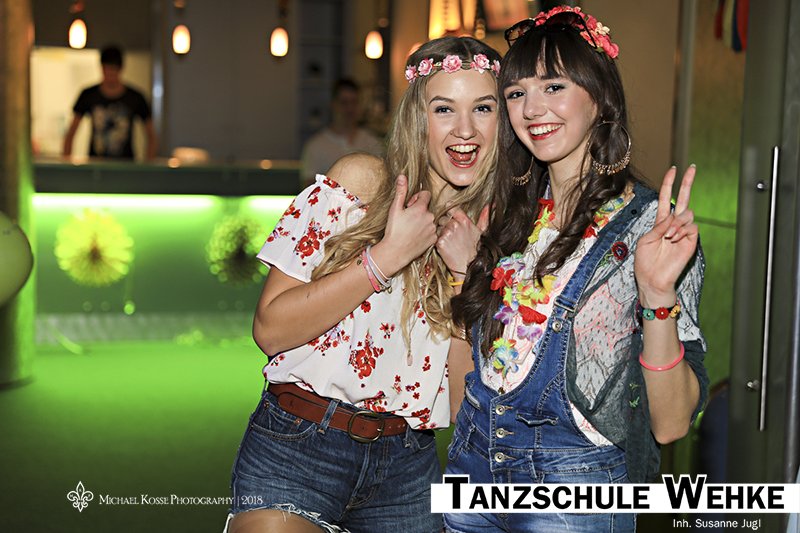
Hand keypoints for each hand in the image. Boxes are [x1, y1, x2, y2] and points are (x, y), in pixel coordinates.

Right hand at [370, 175, 437, 276]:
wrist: (396, 251)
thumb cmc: (394, 230)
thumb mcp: (395, 209)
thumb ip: (401, 191)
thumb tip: (402, 176)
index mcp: (421, 208)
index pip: (426, 194)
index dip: (417, 198)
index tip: (409, 205)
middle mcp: (430, 217)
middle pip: (427, 208)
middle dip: (419, 210)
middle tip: (408, 219)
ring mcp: (433, 229)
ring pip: (430, 219)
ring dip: (422, 221)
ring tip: (411, 229)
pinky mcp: (434, 238)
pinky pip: (432, 230)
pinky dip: (426, 231)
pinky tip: (416, 236)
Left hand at [436, 203, 490, 278]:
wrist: (469, 266)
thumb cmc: (476, 249)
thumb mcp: (482, 231)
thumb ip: (484, 216)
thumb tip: (493, 203)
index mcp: (465, 220)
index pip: (451, 207)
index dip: (449, 212)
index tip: (450, 216)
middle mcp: (455, 225)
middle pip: (442, 218)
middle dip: (444, 225)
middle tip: (452, 235)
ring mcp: (447, 233)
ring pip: (437, 228)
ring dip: (441, 233)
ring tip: (449, 242)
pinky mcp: (440, 242)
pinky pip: (435, 237)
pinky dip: (438, 242)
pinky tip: (446, 247)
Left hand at [634, 166, 698, 306]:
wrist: (652, 280)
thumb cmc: (645, 262)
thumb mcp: (646, 240)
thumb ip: (657, 226)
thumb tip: (672, 217)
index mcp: (661, 222)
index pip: (667, 199)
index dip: (669, 184)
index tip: (673, 170)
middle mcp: (674, 225)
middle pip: (684, 199)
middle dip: (687, 182)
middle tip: (693, 168)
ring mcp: (684, 232)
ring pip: (687, 214)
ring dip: (676, 223)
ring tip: (668, 236)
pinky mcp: (691, 242)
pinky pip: (692, 227)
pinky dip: (682, 230)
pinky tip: (674, 238)